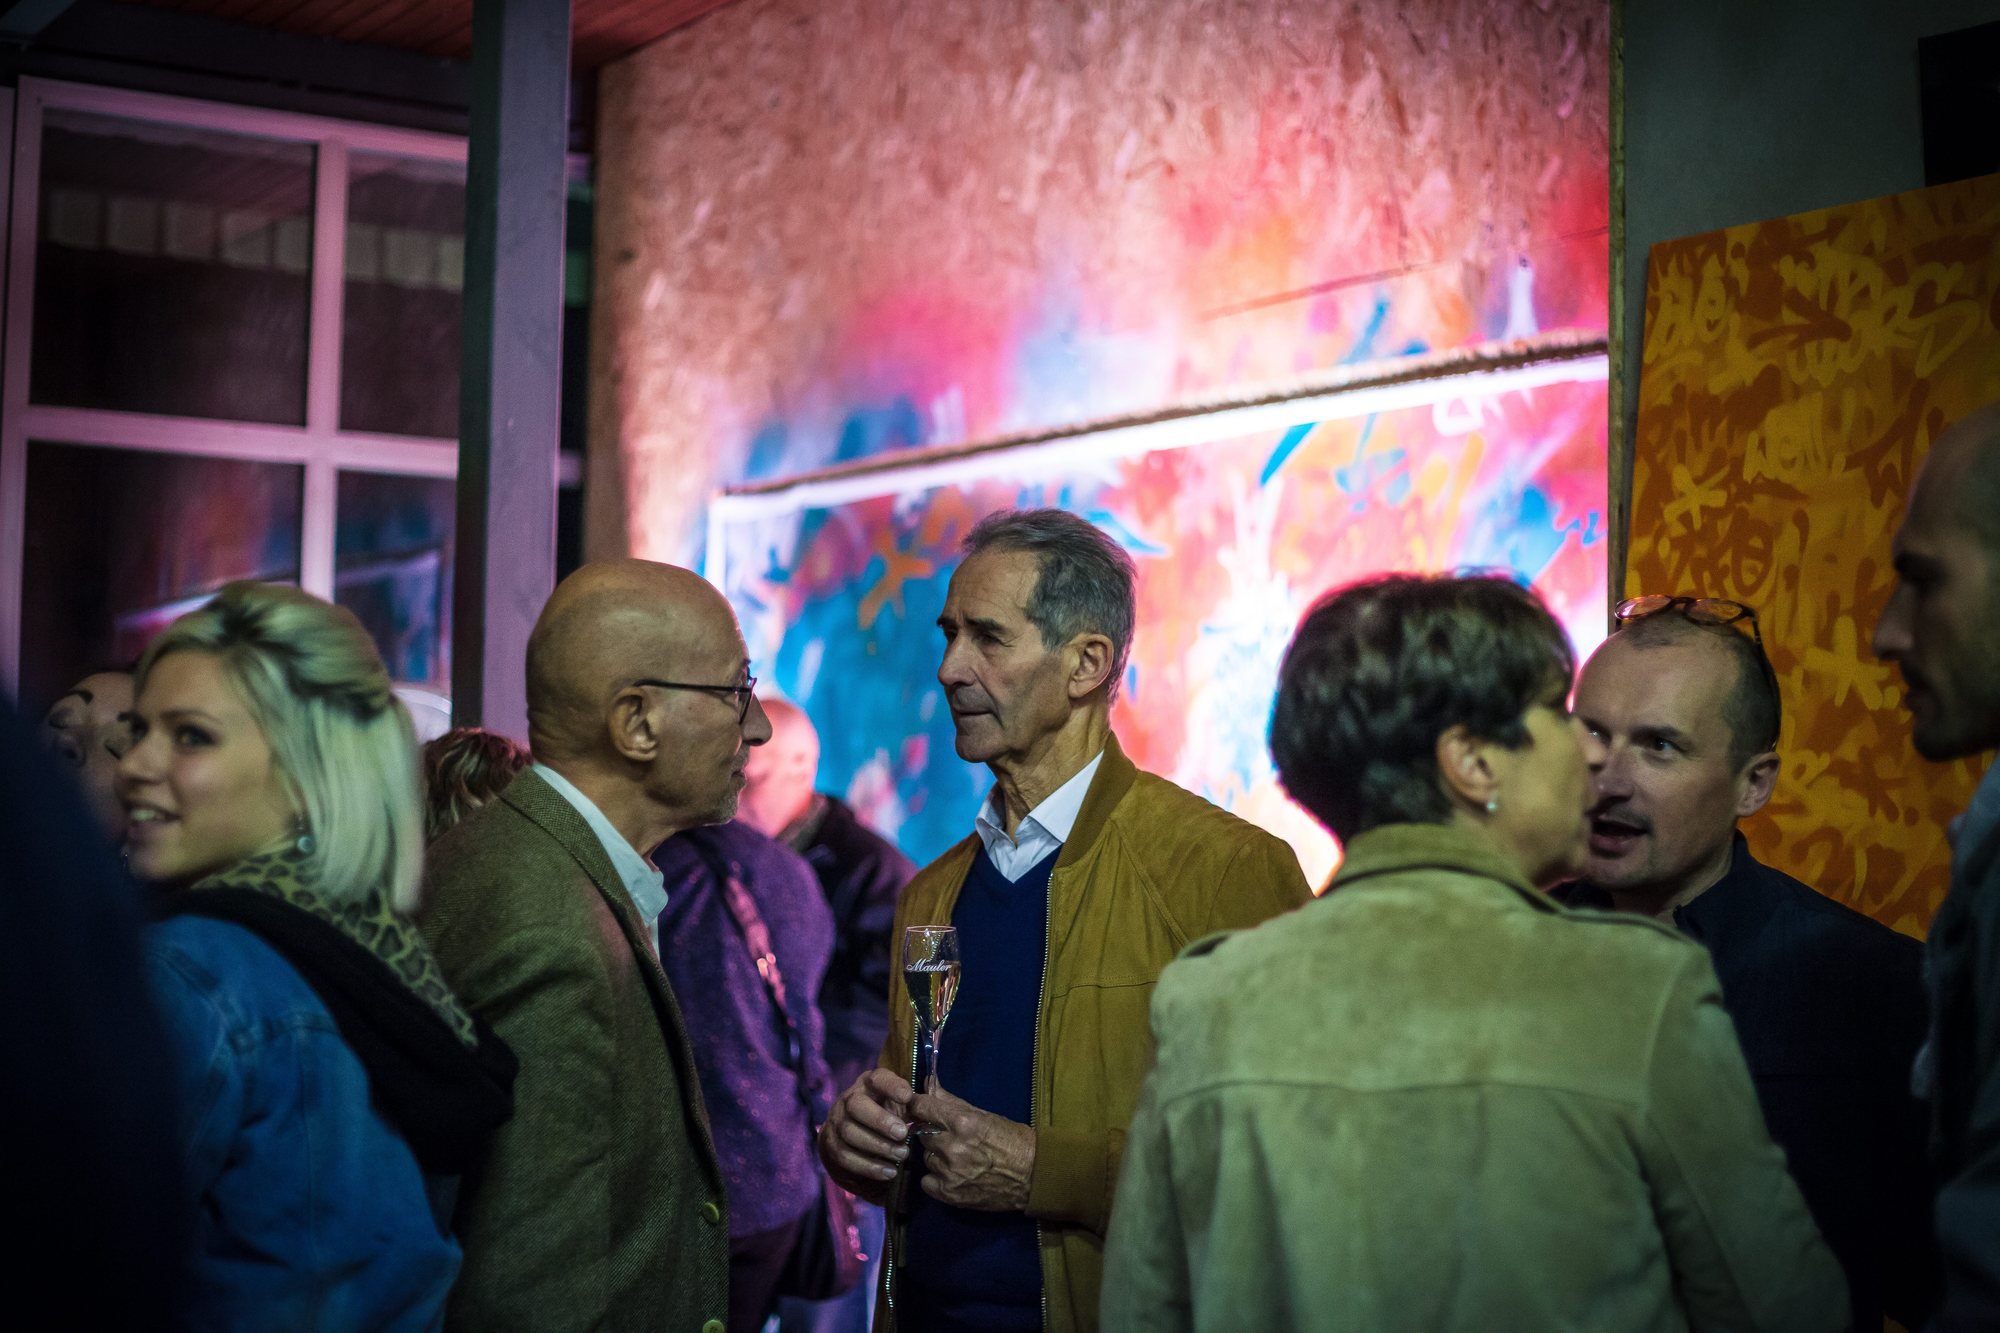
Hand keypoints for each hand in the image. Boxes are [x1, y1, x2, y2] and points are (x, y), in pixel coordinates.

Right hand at [820, 1068, 915, 1202]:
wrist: (852, 1137)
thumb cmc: (886, 1115)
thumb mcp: (899, 1104)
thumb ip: (916, 1100)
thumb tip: (934, 1088)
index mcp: (869, 1085)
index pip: (877, 1078)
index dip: (891, 1086)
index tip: (908, 1096)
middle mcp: (849, 1100)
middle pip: (856, 1105)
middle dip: (879, 1120)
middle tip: (902, 1133)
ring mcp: (837, 1123)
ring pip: (850, 1133)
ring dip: (878, 1146)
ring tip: (902, 1154)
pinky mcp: (832, 1146)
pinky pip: (847, 1158)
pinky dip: (870, 1167)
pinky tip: (890, 1172)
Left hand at [908, 1081, 1036, 1211]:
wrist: (1033, 1175)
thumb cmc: (1011, 1139)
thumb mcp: (983, 1115)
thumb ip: (951, 1101)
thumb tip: (929, 1082)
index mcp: (962, 1123)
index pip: (922, 1107)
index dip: (919, 1106)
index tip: (920, 1107)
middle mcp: (952, 1147)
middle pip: (922, 1133)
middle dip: (931, 1132)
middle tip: (948, 1136)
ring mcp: (950, 1173)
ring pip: (926, 1157)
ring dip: (936, 1156)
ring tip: (956, 1157)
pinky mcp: (950, 1194)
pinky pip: (927, 1182)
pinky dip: (936, 1178)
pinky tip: (951, 1175)